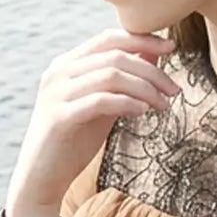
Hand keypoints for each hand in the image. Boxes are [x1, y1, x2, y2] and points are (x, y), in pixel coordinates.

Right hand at [8, 29, 179, 216]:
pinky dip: (127, 103)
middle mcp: (59, 71)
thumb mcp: (102, 106)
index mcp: (67, 63)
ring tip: (163, 105)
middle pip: (115, 56)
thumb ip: (121, 82)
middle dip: (151, 70)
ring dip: (144, 88)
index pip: (109, 39)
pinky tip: (143, 112)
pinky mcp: (59, 117)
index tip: (171, 47)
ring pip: (110, 76)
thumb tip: (151, 55)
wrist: (42, 177)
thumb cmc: (74, 141)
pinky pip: (100, 101)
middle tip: (174, 89)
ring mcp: (57, 93)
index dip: (142, 39)